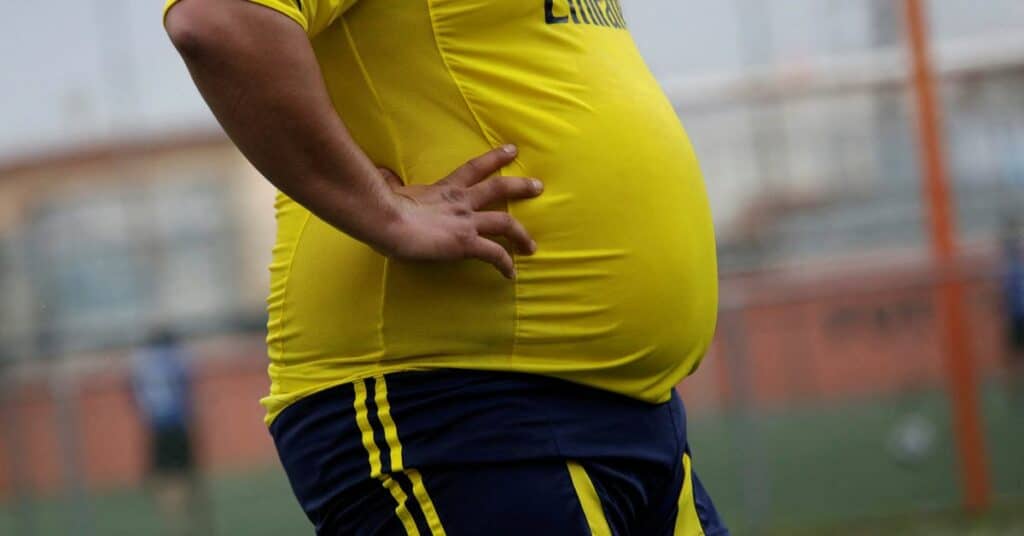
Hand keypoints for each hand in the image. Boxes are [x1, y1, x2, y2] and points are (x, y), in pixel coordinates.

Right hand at [376, 145, 542, 278]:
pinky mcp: (465, 242)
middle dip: (520, 187)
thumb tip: (382, 174)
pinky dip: (505, 264)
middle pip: (498, 188)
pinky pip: (493, 254)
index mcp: (444, 188)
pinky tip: (510, 274)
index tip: (511, 150)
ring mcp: (465, 221)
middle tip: (538, 186)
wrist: (386, 220)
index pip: (474, 168)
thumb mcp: (390, 188)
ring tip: (532, 246)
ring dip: (522, 234)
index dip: (495, 158)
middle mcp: (460, 201)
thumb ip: (391, 181)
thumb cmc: (382, 205)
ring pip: (505, 222)